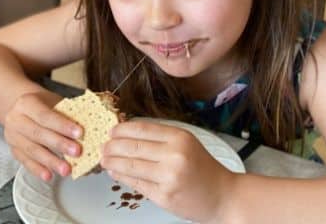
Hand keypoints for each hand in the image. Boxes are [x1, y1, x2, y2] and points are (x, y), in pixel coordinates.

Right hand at [4, 89, 82, 180]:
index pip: (46, 116)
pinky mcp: (14, 150)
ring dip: (51, 162)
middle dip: (59, 144)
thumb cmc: (43, 105)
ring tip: (66, 170)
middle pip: (39, 134)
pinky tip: (49, 175)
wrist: (20, 108)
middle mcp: (16, 120)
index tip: (80, 133)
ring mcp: (12, 136)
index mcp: (26, 103)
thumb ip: (65, 113)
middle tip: (77, 152)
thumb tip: (88, 125)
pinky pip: (26, 162)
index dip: (63, 125)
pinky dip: (38, 170)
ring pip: (32, 151)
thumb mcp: (53, 101)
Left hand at [100, 120, 236, 222]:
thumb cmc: (204, 169)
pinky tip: (115, 173)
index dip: (122, 129)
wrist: (223, 196)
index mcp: (180, 137)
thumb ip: (161, 138)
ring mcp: (168, 177)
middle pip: (133, 147)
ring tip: (104, 159)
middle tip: (103, 146)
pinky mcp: (163, 196)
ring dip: (112, 162)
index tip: (112, 130)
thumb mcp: (187, 144)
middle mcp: (174, 155)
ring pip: (130, 166)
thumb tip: (128, 134)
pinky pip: (136, 184)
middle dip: (112, 146)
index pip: (143, 129)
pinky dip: (122, 177)